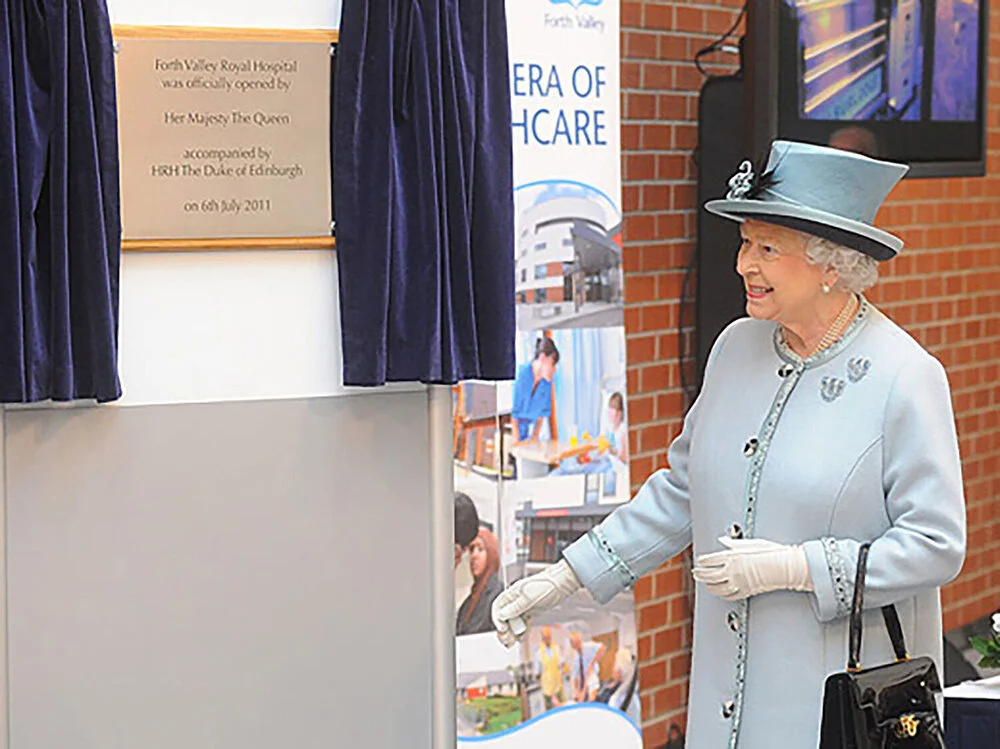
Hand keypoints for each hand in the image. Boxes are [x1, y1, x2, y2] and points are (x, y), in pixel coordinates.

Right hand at [492, 559, 581, 647]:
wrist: (562, 583)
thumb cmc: (547, 585)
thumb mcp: (529, 598)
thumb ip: (515, 607)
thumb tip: (501, 615)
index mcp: (512, 593)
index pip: (498, 608)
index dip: (497, 620)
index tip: (502, 629)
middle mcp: (516, 600)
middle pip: (504, 617)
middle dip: (504, 630)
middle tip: (507, 640)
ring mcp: (524, 606)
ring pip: (513, 622)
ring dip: (512, 633)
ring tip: (512, 643)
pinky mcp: (532, 611)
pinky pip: (523, 623)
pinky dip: (521, 632)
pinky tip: (520, 639)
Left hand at [691, 536, 812, 600]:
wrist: (785, 567)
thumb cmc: (772, 553)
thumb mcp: (751, 543)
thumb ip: (734, 543)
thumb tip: (723, 540)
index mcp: (733, 557)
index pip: (710, 560)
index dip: (702, 562)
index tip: (699, 562)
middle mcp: (733, 571)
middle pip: (710, 575)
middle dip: (700, 574)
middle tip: (696, 573)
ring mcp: (739, 582)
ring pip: (717, 587)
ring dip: (708, 585)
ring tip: (704, 583)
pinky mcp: (747, 591)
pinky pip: (730, 595)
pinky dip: (722, 594)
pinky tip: (719, 592)